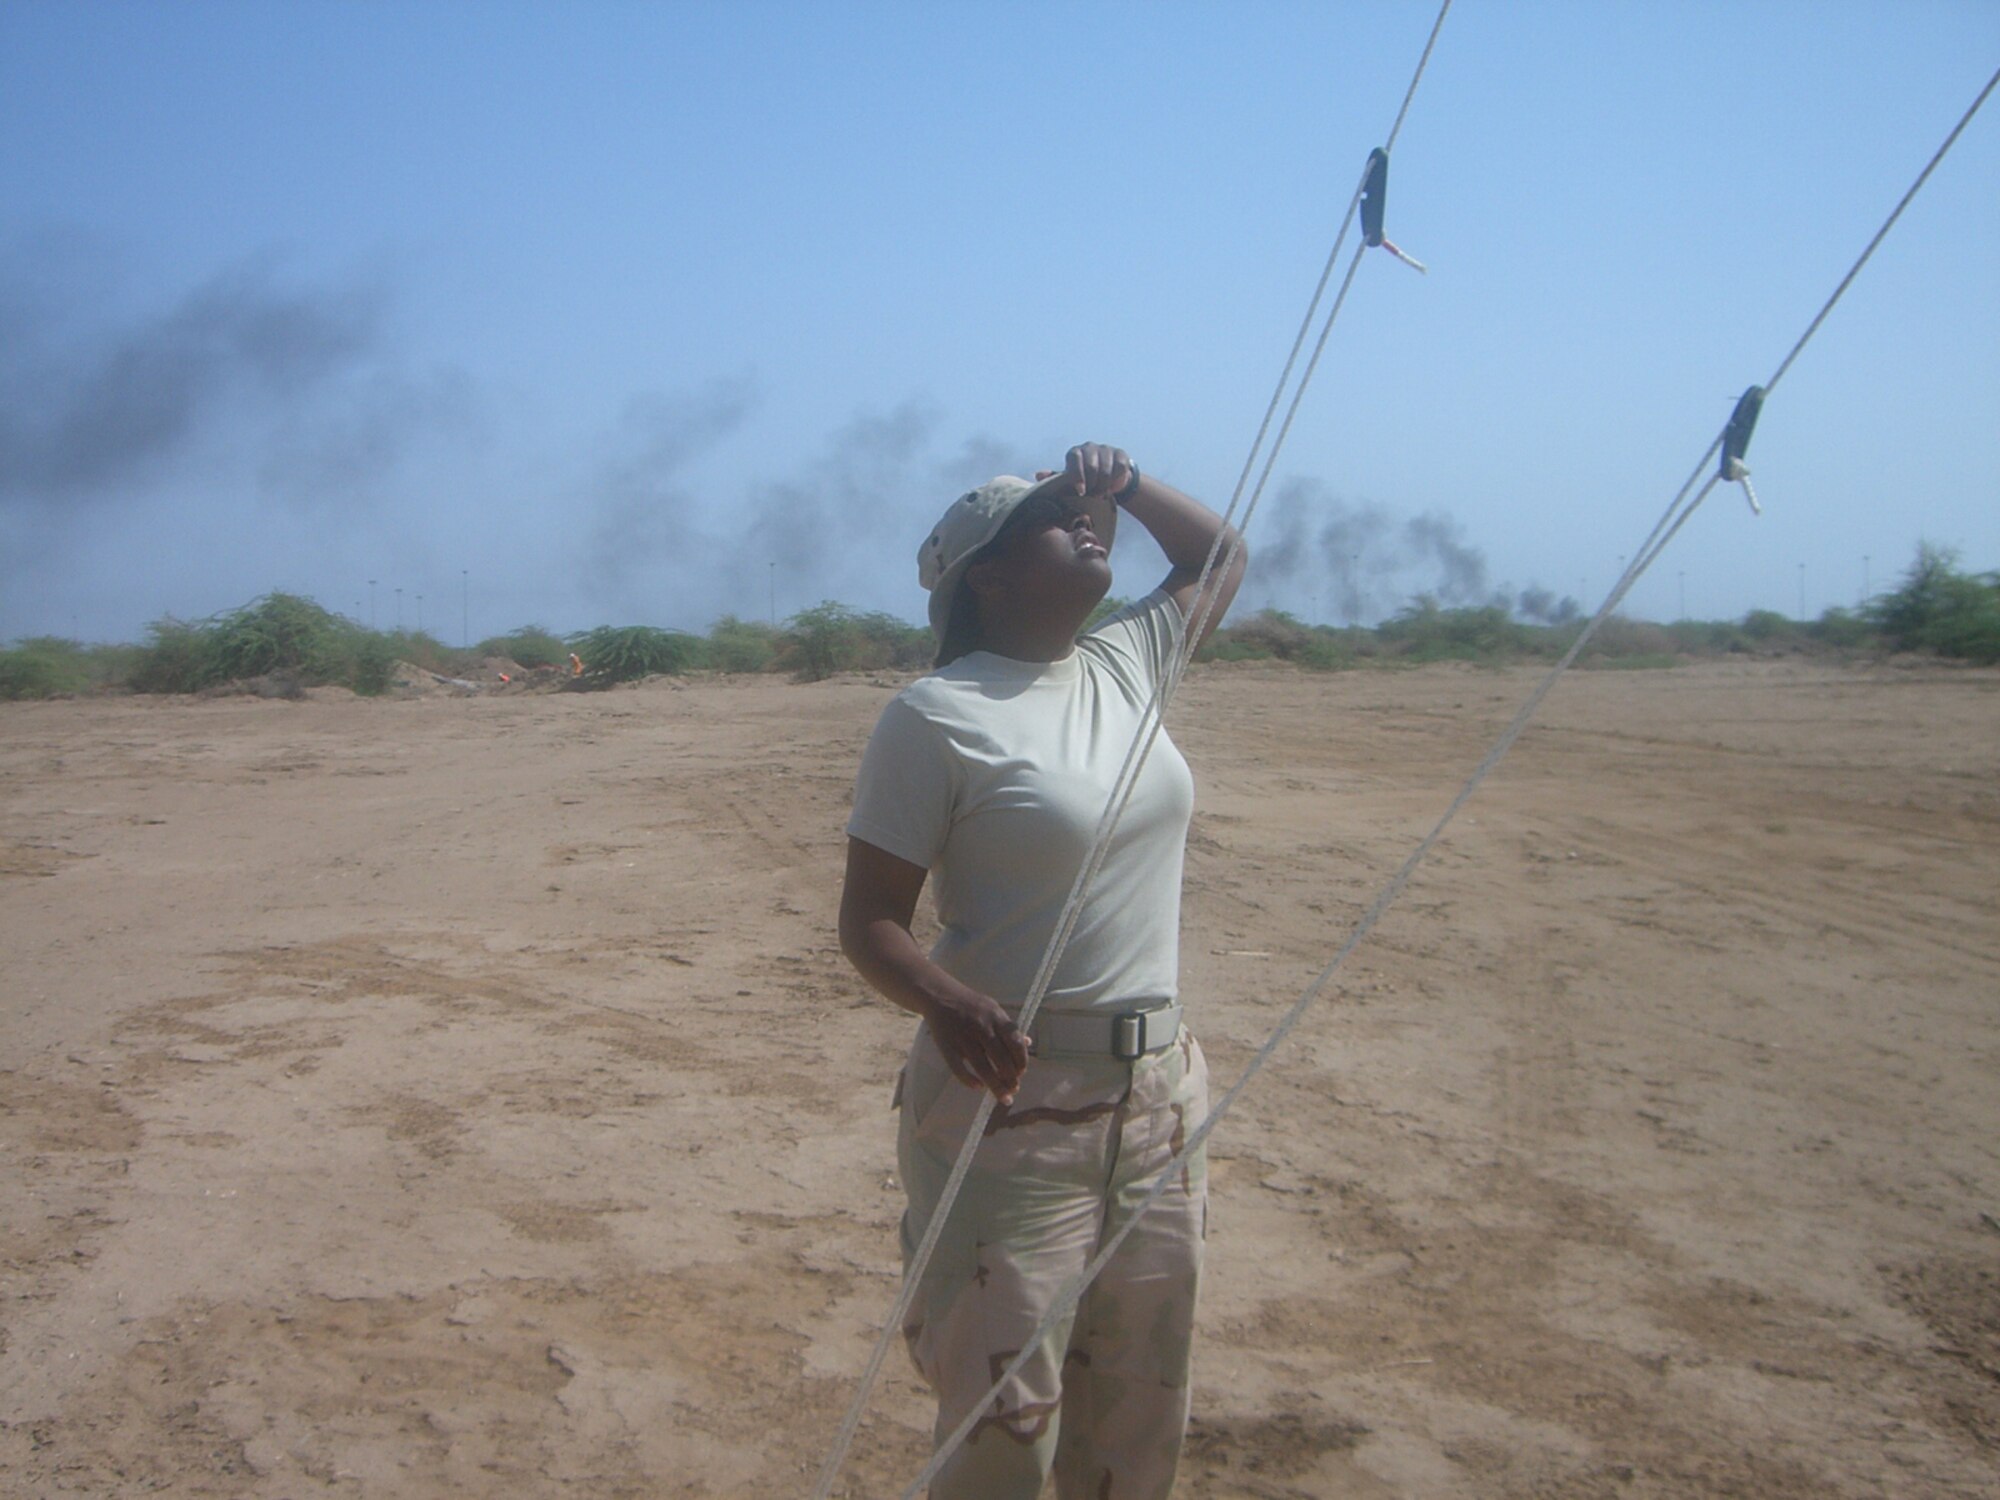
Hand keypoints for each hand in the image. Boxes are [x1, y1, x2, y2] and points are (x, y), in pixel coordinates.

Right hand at [924, 989, 1030, 1103]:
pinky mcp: (946, 1046)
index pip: (1015, 1043)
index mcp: (996, 1017)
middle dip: (1010, 1078)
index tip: (1021, 1073)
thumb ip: (1008, 1027)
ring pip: (983, 1068)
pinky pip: (959, 1069)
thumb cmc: (970, 1004)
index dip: (1021, 1062)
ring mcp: (963, 1037)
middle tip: (1013, 1089)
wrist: (939, 995)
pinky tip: (979, 1087)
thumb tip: (1028, 1043)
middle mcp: (981, 1027)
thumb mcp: (993, 1009)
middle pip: (1001, 1059)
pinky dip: (970, 1080)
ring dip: (995, 1086)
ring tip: (1004, 1097)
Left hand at [1035, 443, 1132, 498]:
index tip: (1081, 491)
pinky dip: (1117, 481)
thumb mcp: (1069, 481)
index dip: (1078, 476)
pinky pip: (1120, 468)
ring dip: (1105, 486)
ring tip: (1102, 495)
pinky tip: (1113, 487)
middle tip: (1093, 497)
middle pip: (1092, 466)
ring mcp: (1106, 449)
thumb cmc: (1083, 480)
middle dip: (1093, 485)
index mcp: (1074, 453)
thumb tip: (1038, 475)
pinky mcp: (1120, 454)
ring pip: (1106, 469)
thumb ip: (1056, 478)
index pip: (1075, 459)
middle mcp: (1089, 447)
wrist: (1108, 478)